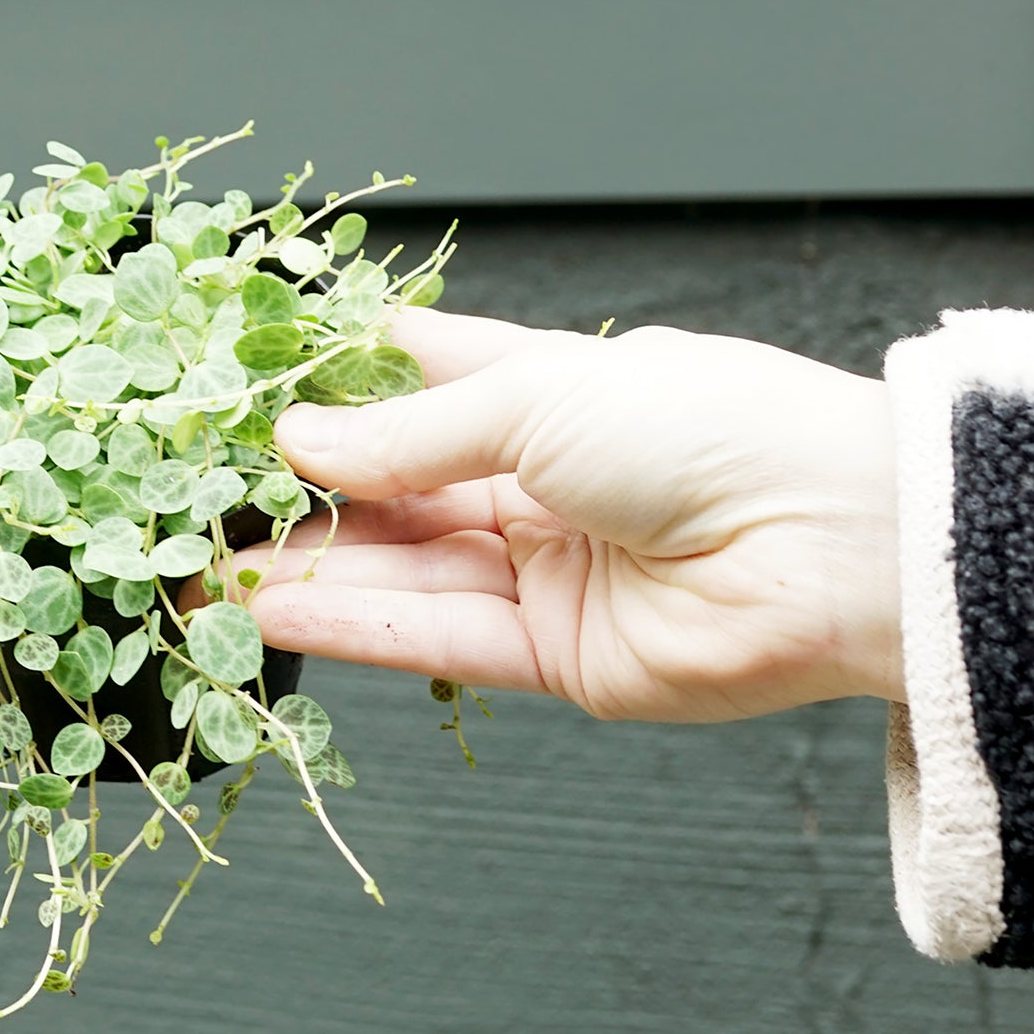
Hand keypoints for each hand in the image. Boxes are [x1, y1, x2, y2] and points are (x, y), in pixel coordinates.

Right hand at [206, 311, 903, 722]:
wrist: (833, 546)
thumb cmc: (709, 430)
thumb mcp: (535, 399)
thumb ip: (408, 435)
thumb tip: (302, 439)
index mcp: (547, 391)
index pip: (417, 378)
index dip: (332, 385)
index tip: (244, 389)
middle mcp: (539, 480)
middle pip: (394, 488)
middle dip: (297, 495)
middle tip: (200, 499)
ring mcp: (544, 569)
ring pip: (401, 569)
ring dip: (305, 570)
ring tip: (206, 570)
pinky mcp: (554, 655)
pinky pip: (436, 638)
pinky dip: (355, 623)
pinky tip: (276, 609)